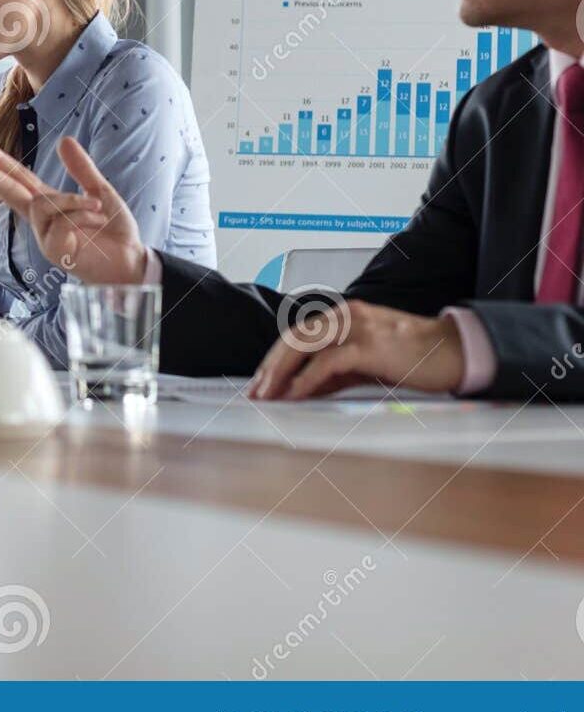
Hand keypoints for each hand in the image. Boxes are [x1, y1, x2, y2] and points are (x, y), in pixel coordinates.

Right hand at [0, 136, 147, 283]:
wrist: (132, 261)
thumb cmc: (114, 232)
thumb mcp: (101, 192)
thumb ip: (81, 169)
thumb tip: (63, 139)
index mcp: (51, 204)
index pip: (20, 179)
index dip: (0, 163)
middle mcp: (42, 220)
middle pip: (10, 192)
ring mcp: (46, 237)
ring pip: (44, 205)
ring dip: (73, 202)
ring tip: (99, 209)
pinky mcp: (55, 252)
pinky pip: (62, 223)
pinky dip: (83, 216)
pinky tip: (99, 221)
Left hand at [248, 300, 464, 399]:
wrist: (455, 352)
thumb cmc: (412, 359)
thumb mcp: (365, 364)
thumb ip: (333, 373)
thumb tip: (300, 390)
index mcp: (343, 316)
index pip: (297, 335)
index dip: (275, 359)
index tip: (260, 382)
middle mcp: (345, 315)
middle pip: (294, 338)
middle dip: (270, 367)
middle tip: (255, 392)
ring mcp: (357, 327)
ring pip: (304, 345)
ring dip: (281, 373)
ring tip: (268, 396)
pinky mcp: (369, 345)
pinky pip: (328, 362)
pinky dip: (307, 380)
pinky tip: (295, 395)